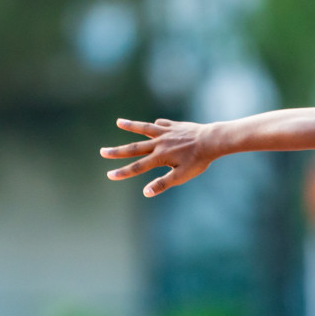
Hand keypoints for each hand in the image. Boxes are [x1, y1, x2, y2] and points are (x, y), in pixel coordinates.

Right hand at [100, 118, 215, 196]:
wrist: (211, 140)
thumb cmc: (198, 160)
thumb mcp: (182, 176)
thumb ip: (163, 183)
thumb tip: (146, 192)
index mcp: (159, 157)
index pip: (137, 166)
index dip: (123, 172)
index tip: (110, 174)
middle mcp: (159, 143)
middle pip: (134, 147)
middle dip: (117, 151)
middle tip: (102, 152)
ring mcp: (166, 132)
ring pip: (144, 128)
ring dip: (130, 126)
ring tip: (119, 122)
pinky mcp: (174, 126)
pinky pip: (162, 124)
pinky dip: (156, 125)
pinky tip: (154, 125)